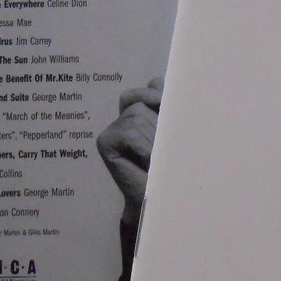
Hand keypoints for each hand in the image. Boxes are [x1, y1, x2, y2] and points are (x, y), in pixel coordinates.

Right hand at [96, 77, 162, 225]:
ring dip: (153, 141)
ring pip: (137, 117)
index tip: (174, 117)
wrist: (159, 196)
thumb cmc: (171, 165)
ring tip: (156, 160)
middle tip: (164, 150)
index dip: (163, 96)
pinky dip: (143, 148)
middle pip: (144, 102)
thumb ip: (168, 106)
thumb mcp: (175, 131)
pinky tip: (147, 163)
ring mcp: (113, 127)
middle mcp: (126, 114)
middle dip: (159, 126)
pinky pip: (129, 134)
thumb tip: (161, 84)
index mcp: (145, 108)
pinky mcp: (105, 141)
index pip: (155, 85)